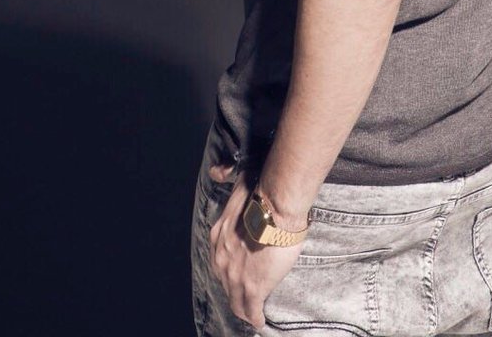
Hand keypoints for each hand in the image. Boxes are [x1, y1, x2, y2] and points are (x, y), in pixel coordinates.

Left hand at [207, 162, 306, 331]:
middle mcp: (222, 257)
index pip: (219, 259)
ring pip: (236, 299)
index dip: (227, 269)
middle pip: (225, 282)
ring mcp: (236, 274)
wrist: (274, 208)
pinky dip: (254, 317)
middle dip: (233, 290)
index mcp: (219, 236)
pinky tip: (259, 321)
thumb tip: (216, 170)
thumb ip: (226, 178)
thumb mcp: (237, 184)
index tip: (235, 274)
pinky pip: (251, 309)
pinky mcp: (253, 286)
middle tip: (243, 296)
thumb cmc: (261, 194)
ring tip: (250, 314)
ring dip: (242, 308)